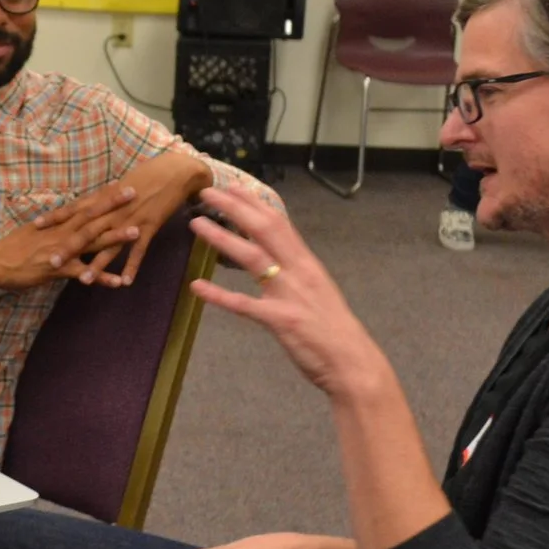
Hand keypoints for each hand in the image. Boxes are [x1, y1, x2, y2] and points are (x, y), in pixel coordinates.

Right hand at [0, 184, 140, 289]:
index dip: (102, 195)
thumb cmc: (12, 248)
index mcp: (56, 224)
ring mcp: (61, 250)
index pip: (83, 206)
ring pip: (91, 241)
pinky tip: (118, 281)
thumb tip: (65, 221)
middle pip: (91, 216)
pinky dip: (101, 277)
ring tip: (136, 232)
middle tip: (135, 193)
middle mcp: (61, 233)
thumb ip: (52, 227)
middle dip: (114, 205)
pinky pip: (83, 273)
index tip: (120, 184)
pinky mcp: (57, 269)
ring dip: (115, 237)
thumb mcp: (33, 232)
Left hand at [39, 150, 213, 287]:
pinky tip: (125, 282)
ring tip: (83, 280)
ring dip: (97, 264)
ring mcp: (131, 220)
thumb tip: (87, 204)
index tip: (36, 226)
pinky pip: (139, 250)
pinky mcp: (149, 227)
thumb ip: (103, 198)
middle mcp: (114, 210)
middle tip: (51, 262)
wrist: (176, 172)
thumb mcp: (120, 185)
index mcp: (105, 198)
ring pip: (110, 245)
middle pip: (87, 231)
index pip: (75, 209)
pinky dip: (132, 265)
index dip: (55, 217)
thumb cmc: (147, 175)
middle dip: (69, 247)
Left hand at [187, 185, 386, 399]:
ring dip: (221, 237)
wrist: (352, 362)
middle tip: (208, 193)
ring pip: (251, 257)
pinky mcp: (280, 320)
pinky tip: (197, 286)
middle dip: (235, 207)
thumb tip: (278, 258)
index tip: (233, 187)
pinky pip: (244, 304)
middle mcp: (299, 272)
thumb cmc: (334, 330)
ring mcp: (289, 295)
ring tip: (196, 224)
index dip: (254, 203)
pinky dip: (218, 295)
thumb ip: (297, 273)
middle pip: (264, 229)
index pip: (279, 223)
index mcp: (307, 263)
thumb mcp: (317, 290)